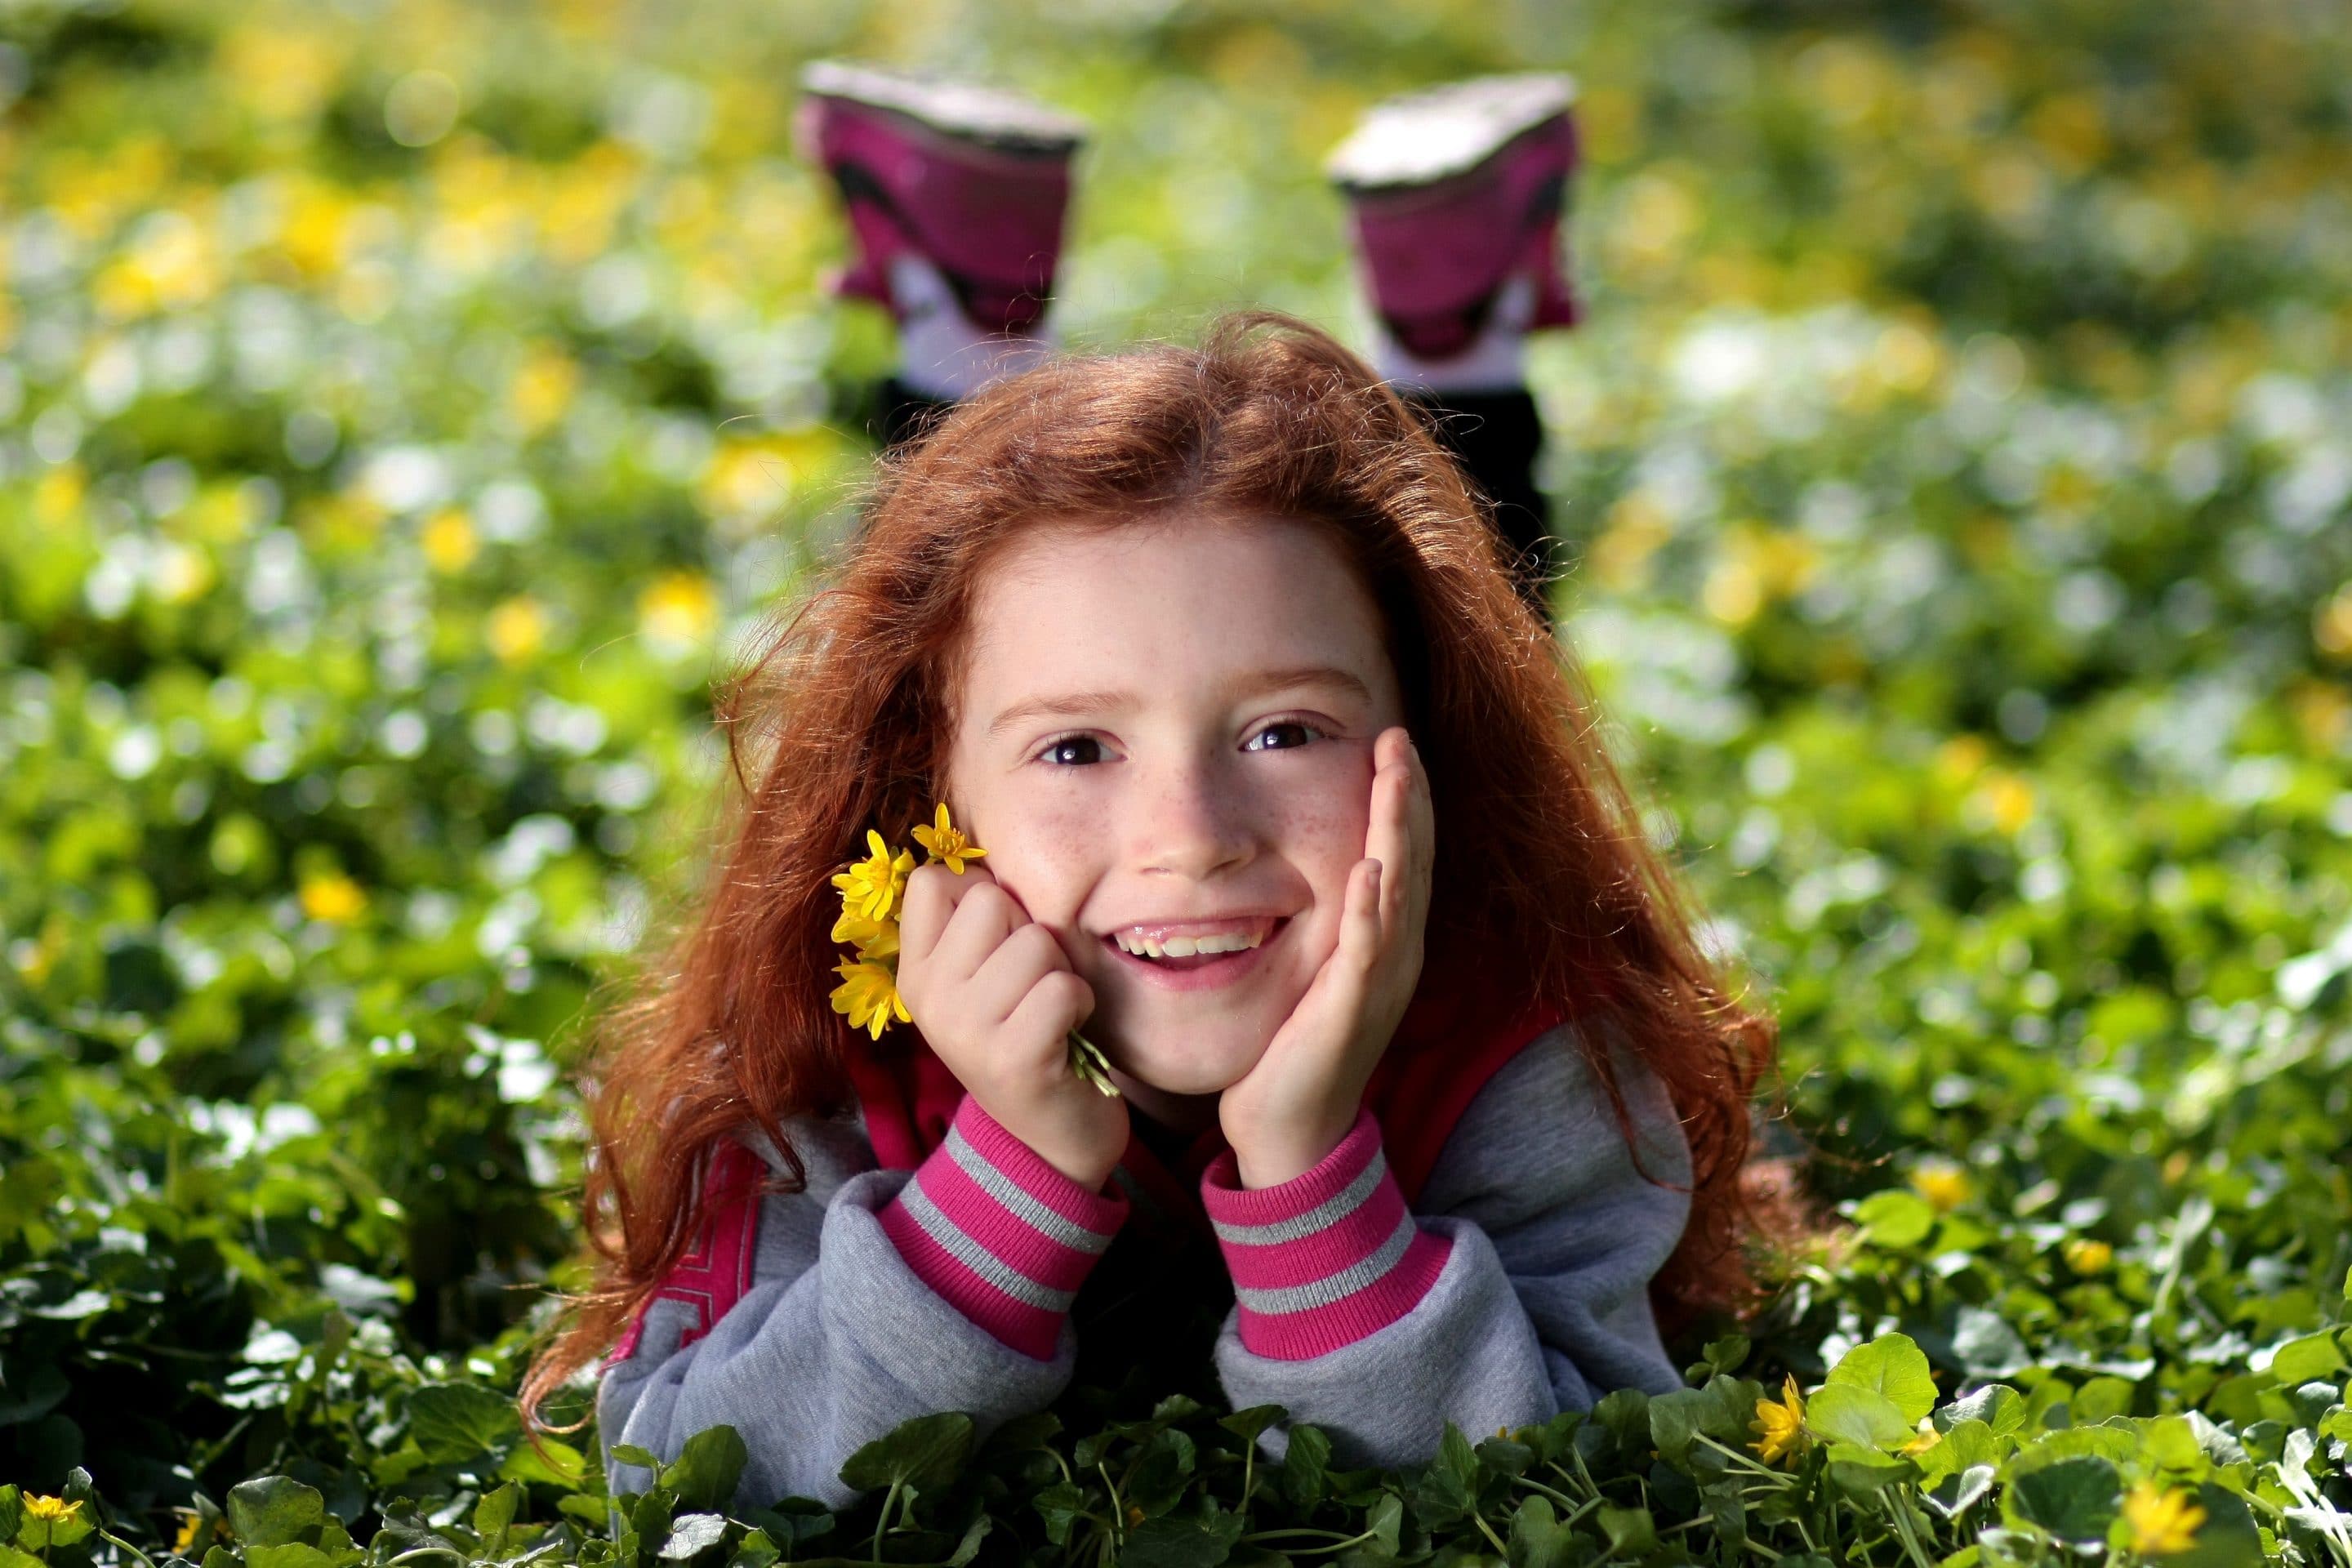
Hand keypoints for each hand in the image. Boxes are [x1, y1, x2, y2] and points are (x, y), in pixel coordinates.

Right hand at [897, 861, 1130, 1189]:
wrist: (1049, 1139)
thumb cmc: (1026, 1034)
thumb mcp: (983, 978)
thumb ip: (976, 922)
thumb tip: (981, 858)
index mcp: (915, 971)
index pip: (933, 880)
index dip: (984, 895)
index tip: (999, 943)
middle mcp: (928, 999)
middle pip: (992, 901)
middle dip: (1031, 932)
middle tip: (1031, 985)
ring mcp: (965, 1032)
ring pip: (1036, 941)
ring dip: (1061, 972)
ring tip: (1050, 1011)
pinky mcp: (1012, 1060)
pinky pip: (1063, 988)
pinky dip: (1079, 1005)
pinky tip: (1067, 1034)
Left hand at [1218, 727, 1432, 1187]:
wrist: (1289, 1129)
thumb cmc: (1295, 1046)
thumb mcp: (1316, 967)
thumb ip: (1327, 919)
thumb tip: (1319, 864)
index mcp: (1389, 943)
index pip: (1405, 855)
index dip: (1405, 799)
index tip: (1393, 742)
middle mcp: (1396, 958)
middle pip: (1414, 862)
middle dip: (1408, 798)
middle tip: (1399, 739)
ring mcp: (1378, 986)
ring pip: (1399, 895)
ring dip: (1398, 834)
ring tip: (1395, 779)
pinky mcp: (1348, 1014)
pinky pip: (1364, 954)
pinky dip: (1370, 911)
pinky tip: (1369, 871)